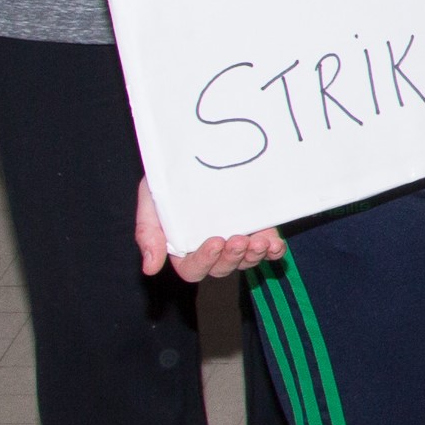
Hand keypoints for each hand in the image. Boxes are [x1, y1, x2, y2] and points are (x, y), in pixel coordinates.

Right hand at [135, 179, 284, 281]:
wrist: (191, 156)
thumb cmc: (167, 181)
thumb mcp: (152, 201)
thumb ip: (148, 233)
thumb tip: (150, 268)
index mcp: (183, 249)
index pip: (193, 269)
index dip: (205, 261)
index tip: (216, 241)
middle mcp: (211, 249)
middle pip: (222, 268)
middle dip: (232, 257)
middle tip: (239, 240)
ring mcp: (235, 240)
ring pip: (246, 260)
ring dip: (254, 255)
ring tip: (261, 243)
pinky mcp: (257, 229)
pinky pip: (267, 247)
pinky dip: (273, 250)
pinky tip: (275, 246)